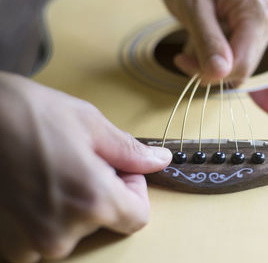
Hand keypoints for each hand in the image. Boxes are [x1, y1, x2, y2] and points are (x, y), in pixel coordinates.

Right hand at [0, 72, 171, 262]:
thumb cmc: (25, 114)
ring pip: (70, 230)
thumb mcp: (89, 124)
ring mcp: (29, 244)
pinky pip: (39, 236)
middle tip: (74, 161)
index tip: (116, 169)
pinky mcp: (5, 245)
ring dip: (67, 205)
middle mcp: (62, 234)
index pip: (138, 217)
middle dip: (98, 192)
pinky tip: (27, 186)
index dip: (133, 191)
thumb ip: (130, 152)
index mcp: (93, 202)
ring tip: (46, 170)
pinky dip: (40, 215)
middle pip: (103, 221)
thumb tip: (160, 161)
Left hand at [160, 0, 267, 85]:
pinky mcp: (255, 33)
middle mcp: (267, 22)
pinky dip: (216, 55)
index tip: (182, 61)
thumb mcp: (193, 7)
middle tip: (183, 53)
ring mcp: (263, 28)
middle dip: (209, 67)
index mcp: (257, 13)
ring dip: (210, 61)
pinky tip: (204, 37)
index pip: (242, 65)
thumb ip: (207, 40)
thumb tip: (219, 73)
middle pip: (241, 68)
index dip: (211, 72)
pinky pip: (236, 58)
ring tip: (195, 36)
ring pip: (238, 67)